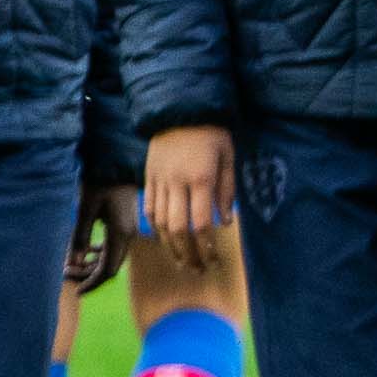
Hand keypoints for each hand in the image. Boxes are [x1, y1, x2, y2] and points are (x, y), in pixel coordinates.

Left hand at [68, 181, 133, 292]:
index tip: (75, 291)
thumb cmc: (101, 182)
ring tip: (70, 262)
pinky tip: (85, 250)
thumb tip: (73, 263)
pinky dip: (98, 253)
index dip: (92, 283)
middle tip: (65, 272)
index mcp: (120, 235)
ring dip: (91, 264)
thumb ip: (80, 237)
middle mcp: (127, 236)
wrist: (116, 162)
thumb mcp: (86, 209)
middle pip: (109, 267)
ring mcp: (127, 230)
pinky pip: (112, 247)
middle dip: (87, 274)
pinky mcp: (123, 224)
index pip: (108, 271)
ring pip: (110, 258)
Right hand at [144, 124, 236, 266]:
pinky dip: (156, 226)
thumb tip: (224, 222)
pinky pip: (148, 208)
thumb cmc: (211, 132)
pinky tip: (165, 238)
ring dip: (170, 245)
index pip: (200, 222)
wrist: (180, 108)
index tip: (212, 258)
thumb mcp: (228, 156)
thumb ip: (227, 190)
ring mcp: (159, 180)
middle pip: (178, 228)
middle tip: (197, 269)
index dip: (206, 246)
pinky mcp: (148, 177)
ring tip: (181, 261)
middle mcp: (176, 182)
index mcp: (200, 178)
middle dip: (187, 253)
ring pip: (160, 222)